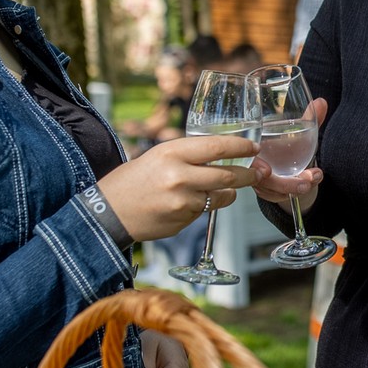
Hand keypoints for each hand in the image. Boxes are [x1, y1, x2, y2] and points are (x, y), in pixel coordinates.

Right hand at [97, 133, 256, 241]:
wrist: (107, 213)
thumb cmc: (131, 180)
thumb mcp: (157, 156)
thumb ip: (187, 155)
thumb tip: (220, 154)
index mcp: (172, 152)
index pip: (218, 146)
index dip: (241, 147)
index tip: (254, 148)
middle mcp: (180, 176)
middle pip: (228, 174)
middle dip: (249, 174)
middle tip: (259, 172)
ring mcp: (183, 201)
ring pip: (221, 196)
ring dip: (228, 192)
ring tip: (225, 188)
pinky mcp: (183, 220)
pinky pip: (205, 211)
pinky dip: (205, 206)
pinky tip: (188, 203)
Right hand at [251, 97, 326, 207]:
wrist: (289, 164)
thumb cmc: (289, 145)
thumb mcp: (300, 132)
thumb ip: (310, 119)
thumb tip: (321, 102)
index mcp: (254, 146)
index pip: (245, 158)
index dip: (254, 166)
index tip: (268, 170)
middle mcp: (252, 164)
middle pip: (260, 180)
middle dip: (285, 183)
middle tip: (307, 180)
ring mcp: (257, 180)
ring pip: (271, 191)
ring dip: (294, 188)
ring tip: (314, 178)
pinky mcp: (265, 192)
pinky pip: (276, 197)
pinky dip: (294, 193)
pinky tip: (310, 184)